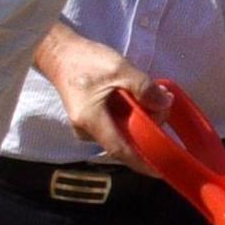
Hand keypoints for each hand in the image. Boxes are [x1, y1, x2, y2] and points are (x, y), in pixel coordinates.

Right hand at [53, 39, 161, 161]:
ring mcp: (87, 127)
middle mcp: (87, 130)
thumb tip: (165, 104)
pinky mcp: (90, 121)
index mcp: (91, 120)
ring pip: (122, 133)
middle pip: (125, 141)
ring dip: (141, 119)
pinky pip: (116, 125)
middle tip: (162, 104)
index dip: (142, 163)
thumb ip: (144, 87)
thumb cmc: (85, 60)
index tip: (162, 171)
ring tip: (152, 96)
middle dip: (149, 129)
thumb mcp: (120, 68)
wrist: (59, 54)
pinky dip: (131, 116)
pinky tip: (137, 98)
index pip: (121, 150)